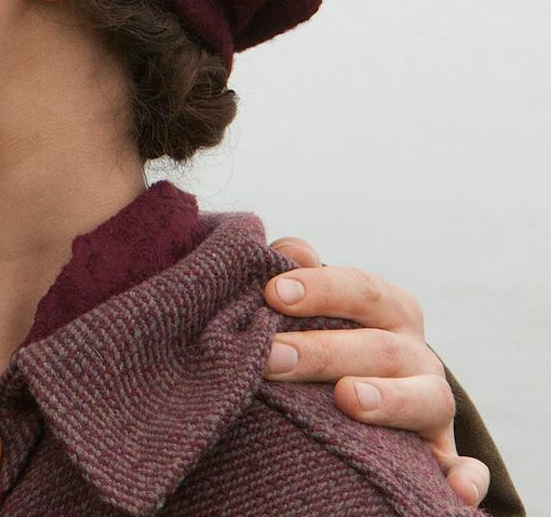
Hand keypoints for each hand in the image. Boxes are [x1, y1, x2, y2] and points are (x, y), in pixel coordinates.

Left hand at [262, 237, 487, 507]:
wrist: (364, 390)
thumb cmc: (327, 334)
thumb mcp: (317, 302)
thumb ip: (301, 275)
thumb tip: (291, 250)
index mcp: (388, 310)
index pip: (362, 289)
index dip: (320, 287)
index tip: (272, 293)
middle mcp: (415, 354)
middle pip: (380, 347)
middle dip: (324, 350)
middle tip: (272, 357)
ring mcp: (430, 403)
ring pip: (426, 399)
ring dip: (390, 399)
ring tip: (347, 398)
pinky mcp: (438, 453)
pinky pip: (460, 466)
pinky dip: (464, 477)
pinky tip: (453, 487)